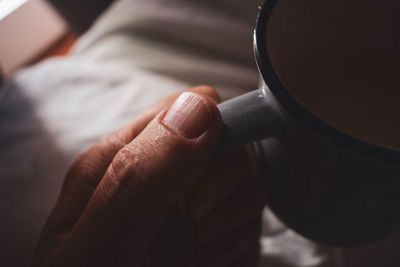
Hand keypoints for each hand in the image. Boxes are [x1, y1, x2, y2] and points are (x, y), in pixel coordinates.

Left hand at [33, 86, 264, 266]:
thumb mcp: (100, 248)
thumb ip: (142, 174)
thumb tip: (199, 109)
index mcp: (121, 158)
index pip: (193, 109)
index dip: (210, 145)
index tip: (194, 200)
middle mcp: (156, 173)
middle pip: (230, 146)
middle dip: (222, 195)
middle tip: (190, 235)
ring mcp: (186, 201)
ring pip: (247, 185)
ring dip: (229, 229)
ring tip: (193, 258)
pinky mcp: (210, 229)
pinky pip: (251, 222)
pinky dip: (236, 249)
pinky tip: (206, 264)